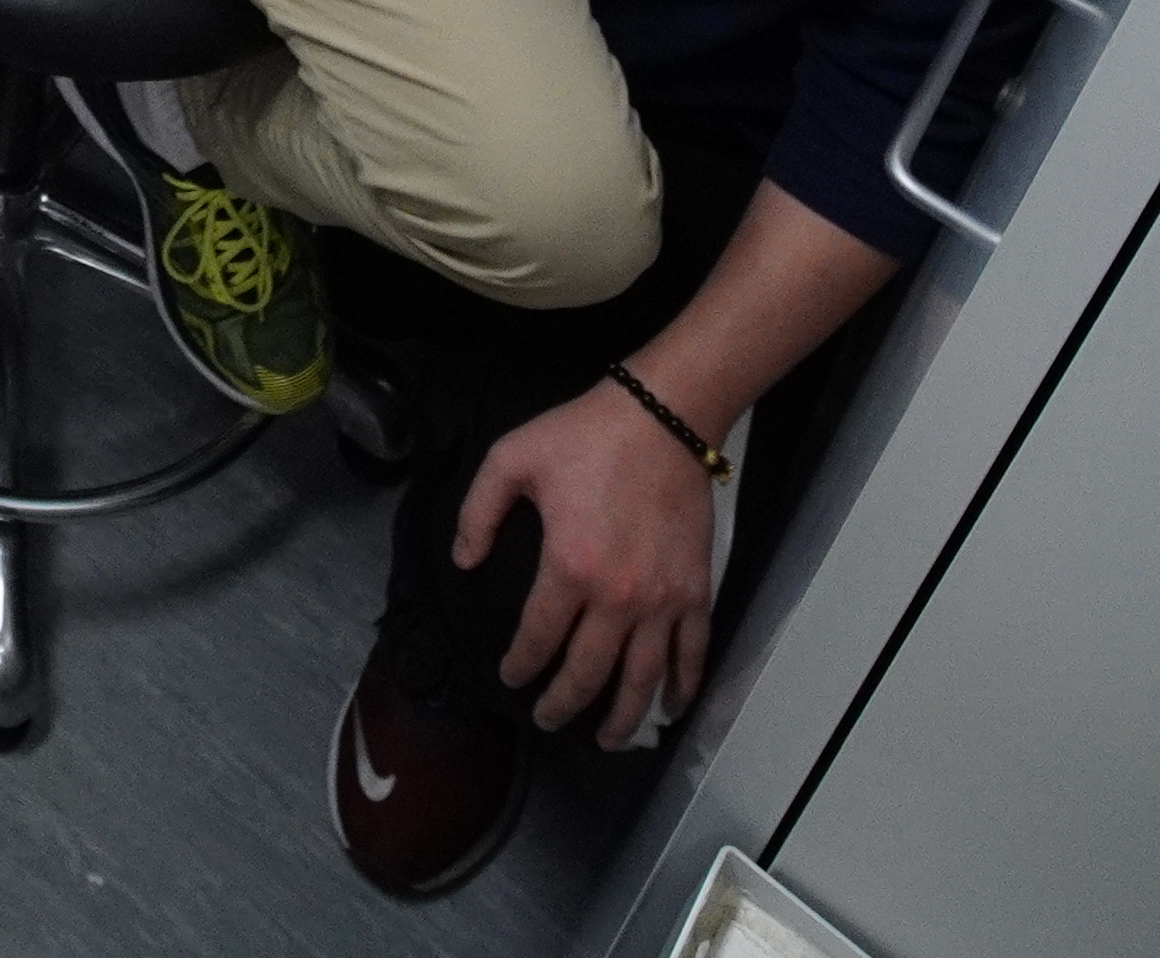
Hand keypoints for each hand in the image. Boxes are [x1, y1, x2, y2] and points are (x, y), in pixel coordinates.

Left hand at [459, 382, 724, 749]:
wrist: (663, 417)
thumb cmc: (584, 436)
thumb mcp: (511, 459)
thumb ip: (478, 513)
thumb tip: (463, 563)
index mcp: (568, 568)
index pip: (538, 638)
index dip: (520, 666)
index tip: (509, 677)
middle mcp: (617, 597)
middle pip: (587, 673)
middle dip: (563, 704)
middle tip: (548, 719)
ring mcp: (662, 599)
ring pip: (642, 678)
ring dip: (623, 717)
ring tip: (608, 741)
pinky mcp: (695, 591)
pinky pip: (692, 652)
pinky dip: (683, 686)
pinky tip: (671, 708)